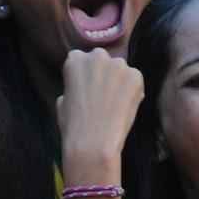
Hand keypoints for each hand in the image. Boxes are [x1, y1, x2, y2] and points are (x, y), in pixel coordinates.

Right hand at [57, 49, 143, 181]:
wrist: (93, 142)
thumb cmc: (72, 125)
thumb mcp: (62, 100)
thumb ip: (74, 86)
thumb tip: (83, 87)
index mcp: (75, 59)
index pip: (83, 60)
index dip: (87, 76)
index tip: (89, 88)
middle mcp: (97, 55)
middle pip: (103, 61)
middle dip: (104, 74)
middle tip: (103, 96)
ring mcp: (118, 64)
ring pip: (121, 71)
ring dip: (119, 82)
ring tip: (115, 104)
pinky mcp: (136, 76)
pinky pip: (135, 81)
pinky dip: (133, 92)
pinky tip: (125, 107)